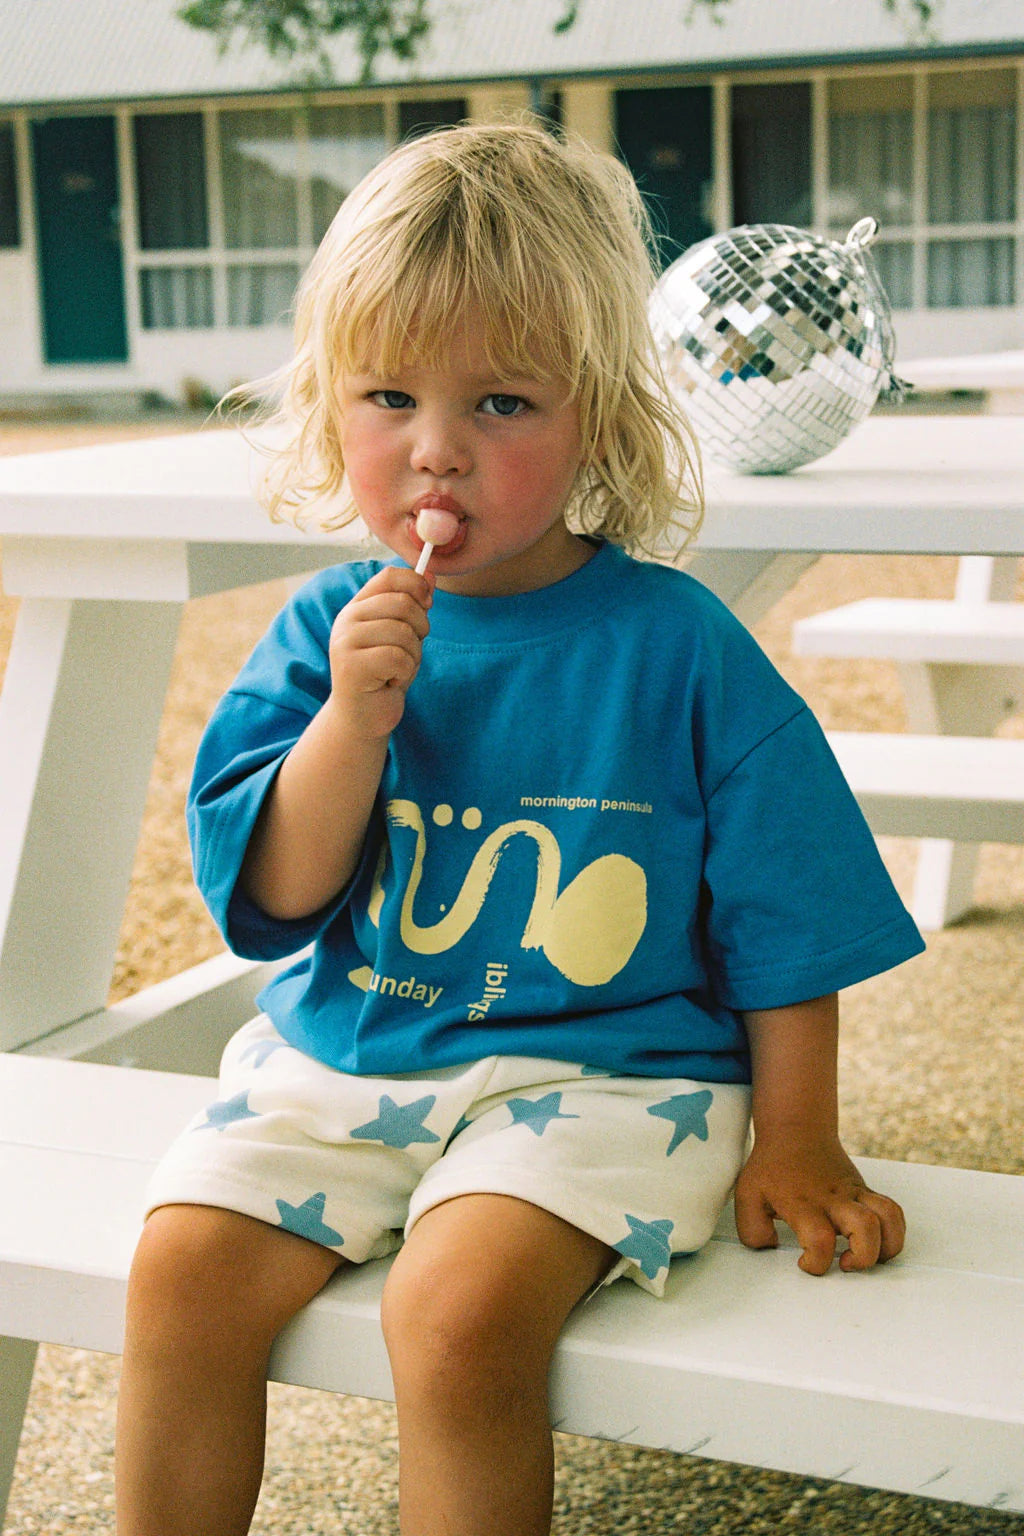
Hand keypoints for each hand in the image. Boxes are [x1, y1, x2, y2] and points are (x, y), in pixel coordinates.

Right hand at [328, 566, 432, 738]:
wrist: (363, 716)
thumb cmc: (384, 674)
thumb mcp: (402, 636)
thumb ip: (412, 606)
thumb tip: (431, 575)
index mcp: (358, 607)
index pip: (389, 577)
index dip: (416, 585)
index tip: (427, 603)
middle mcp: (347, 620)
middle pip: (402, 603)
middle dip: (420, 628)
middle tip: (411, 649)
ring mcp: (346, 642)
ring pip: (402, 632)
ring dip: (413, 655)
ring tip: (397, 669)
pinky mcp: (351, 666)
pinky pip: (398, 657)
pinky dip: (405, 672)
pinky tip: (390, 682)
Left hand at [733, 1134, 905, 1275]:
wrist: (796, 1129)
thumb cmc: (772, 1165)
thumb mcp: (748, 1193)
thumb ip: (751, 1227)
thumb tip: (769, 1246)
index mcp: (803, 1202)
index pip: (819, 1238)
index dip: (816, 1262)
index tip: (805, 1262)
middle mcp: (834, 1198)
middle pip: (866, 1228)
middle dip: (863, 1258)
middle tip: (843, 1263)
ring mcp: (854, 1193)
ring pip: (888, 1217)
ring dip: (887, 1247)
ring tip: (868, 1256)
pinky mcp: (865, 1190)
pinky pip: (893, 1210)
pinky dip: (894, 1232)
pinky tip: (878, 1244)